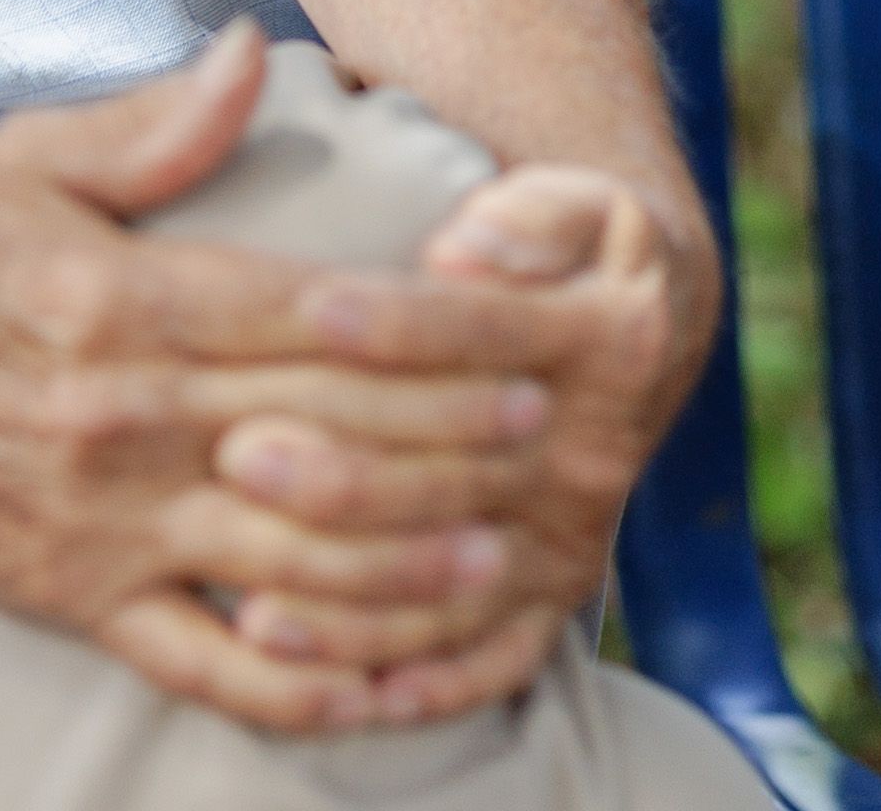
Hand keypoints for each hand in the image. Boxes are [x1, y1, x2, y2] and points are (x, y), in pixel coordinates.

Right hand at [0, 39, 598, 735]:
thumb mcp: (38, 159)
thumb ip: (158, 119)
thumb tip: (253, 49)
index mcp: (129, 304)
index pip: (306, 327)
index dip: (422, 339)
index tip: (513, 340)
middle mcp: (127, 423)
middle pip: (321, 438)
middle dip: (445, 443)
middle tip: (542, 437)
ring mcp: (108, 527)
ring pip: (283, 563)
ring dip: (400, 569)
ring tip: (495, 558)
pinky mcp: (83, 606)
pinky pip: (206, 665)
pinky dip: (299, 684)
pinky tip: (381, 683)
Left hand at [199, 158, 713, 718]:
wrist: (644, 334)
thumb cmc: (569, 250)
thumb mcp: (579, 201)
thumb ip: (533, 214)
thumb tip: (472, 247)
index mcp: (611, 337)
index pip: (491, 331)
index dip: (401, 321)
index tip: (311, 308)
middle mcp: (595, 448)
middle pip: (459, 471)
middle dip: (345, 470)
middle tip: (236, 451)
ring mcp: (573, 534)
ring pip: (459, 581)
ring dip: (353, 589)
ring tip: (246, 579)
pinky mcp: (554, 597)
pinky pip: (490, 657)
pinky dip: (417, 678)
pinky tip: (325, 678)